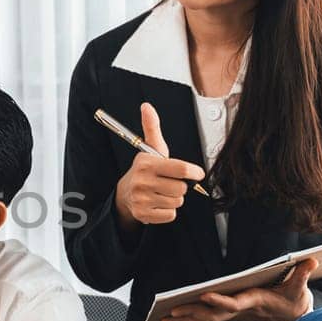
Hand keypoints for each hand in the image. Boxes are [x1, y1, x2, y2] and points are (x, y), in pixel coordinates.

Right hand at [114, 103, 205, 227]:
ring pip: (177, 201)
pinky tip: (159, 203)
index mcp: (146, 163)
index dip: (193, 172)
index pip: (180, 169)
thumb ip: (151, 126)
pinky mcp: (143, 214)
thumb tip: (146, 106)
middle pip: (181, 188)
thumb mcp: (150, 148)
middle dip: (179, 186)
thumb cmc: (145, 170)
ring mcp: (141, 199)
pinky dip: (168, 211)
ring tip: (163, 192)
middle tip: (169, 182)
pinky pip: (171, 215)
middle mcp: (142, 181)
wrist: (125, 194)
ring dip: (174, 198)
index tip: (197, 173)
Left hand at [162, 258, 316, 320]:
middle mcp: (240, 311)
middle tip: (170, 312)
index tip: (204, 296)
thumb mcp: (299, 286)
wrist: (293, 316)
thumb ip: (302, 274)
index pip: (235, 303)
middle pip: (214, 315)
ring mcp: (233, 316)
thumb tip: (311, 260)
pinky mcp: (228, 316)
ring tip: (163, 320)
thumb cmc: (293, 298)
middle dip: (192, 314)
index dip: (220, 301)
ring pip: (206, 320)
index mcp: (254, 301)